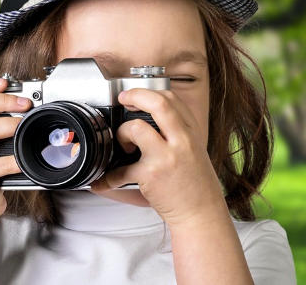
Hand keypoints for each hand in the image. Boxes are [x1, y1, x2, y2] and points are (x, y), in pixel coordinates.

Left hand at [89, 88, 227, 226]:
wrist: (201, 214)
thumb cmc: (195, 184)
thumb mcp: (194, 150)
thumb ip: (176, 132)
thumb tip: (151, 115)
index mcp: (190, 132)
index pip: (171, 99)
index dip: (148, 93)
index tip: (134, 96)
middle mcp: (181, 141)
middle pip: (158, 104)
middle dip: (135, 96)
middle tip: (122, 100)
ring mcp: (166, 157)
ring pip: (135, 128)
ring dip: (121, 134)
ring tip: (124, 146)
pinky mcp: (150, 175)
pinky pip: (120, 170)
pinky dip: (108, 178)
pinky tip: (104, 181)